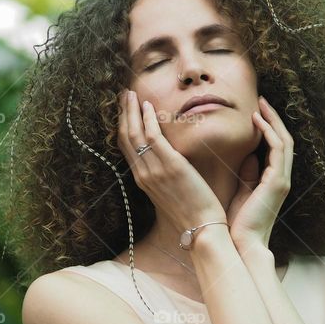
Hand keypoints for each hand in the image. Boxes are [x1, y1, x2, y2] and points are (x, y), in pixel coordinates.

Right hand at [117, 89, 225, 233]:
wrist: (202, 229)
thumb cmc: (192, 214)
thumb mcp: (170, 195)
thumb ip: (164, 177)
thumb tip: (167, 165)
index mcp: (143, 181)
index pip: (126, 148)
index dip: (123, 126)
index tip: (124, 110)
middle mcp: (143, 174)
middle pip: (125, 137)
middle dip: (123, 114)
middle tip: (124, 95)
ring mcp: (154, 170)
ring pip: (134, 134)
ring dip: (131, 110)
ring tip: (131, 94)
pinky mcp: (170, 165)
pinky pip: (153, 136)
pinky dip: (148, 119)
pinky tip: (148, 105)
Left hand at [226, 96, 292, 250]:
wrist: (241, 244)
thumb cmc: (237, 224)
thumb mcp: (242, 193)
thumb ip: (247, 175)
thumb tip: (248, 158)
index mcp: (273, 181)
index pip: (276, 148)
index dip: (269, 128)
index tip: (256, 112)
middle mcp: (281, 178)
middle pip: (284, 140)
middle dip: (273, 118)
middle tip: (261, 100)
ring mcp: (281, 180)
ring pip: (284, 141)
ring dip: (273, 120)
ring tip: (260, 104)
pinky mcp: (277, 182)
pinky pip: (278, 149)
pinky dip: (269, 132)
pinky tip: (257, 120)